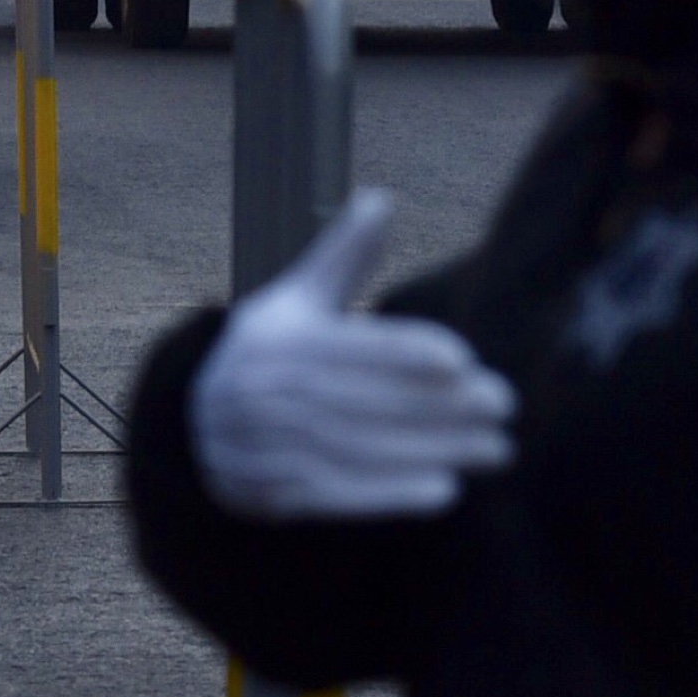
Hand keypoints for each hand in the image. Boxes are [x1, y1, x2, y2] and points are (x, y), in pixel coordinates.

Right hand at [189, 187, 515, 520]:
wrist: (193, 428)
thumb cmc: (267, 355)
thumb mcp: (293, 301)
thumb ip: (341, 257)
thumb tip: (381, 199)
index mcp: (276, 340)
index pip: (349, 347)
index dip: (405, 354)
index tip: (464, 361)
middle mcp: (264, 392)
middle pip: (364, 401)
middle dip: (440, 407)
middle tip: (504, 406)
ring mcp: (264, 446)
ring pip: (360, 450)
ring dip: (433, 452)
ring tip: (495, 450)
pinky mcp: (271, 493)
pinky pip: (340, 496)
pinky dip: (393, 495)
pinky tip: (446, 490)